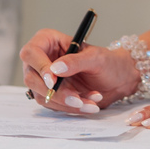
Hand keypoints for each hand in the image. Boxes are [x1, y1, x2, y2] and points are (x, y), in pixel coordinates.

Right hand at [20, 28, 140, 113]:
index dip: (39, 67)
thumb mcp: (95, 57)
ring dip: (66, 102)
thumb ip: (75, 61)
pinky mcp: (51, 95)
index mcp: (48, 41)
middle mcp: (42, 59)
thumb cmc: (107, 62)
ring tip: (91, 101)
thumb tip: (55, 69)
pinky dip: (71, 108)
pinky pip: (53, 105)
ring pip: (42, 95)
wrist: (118, 79)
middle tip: (76, 98)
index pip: (31, 53)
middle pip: (31, 78)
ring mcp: (44, 79)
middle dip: (55, 92)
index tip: (52, 81)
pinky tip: (88, 103)